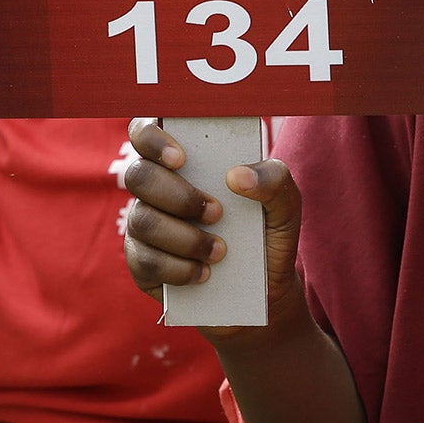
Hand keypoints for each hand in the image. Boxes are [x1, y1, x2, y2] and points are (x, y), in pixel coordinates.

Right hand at [121, 119, 308, 336]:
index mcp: (186, 161)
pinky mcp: (141, 264)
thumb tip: (237, 176)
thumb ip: (274, 180)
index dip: (153, 137)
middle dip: (178, 195)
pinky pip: (144, 261)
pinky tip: (203, 273)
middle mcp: (157, 189)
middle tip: (217, 213)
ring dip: (185, 237)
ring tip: (221, 251)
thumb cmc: (269, 234)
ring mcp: (144, 226)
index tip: (181, 158)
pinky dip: (178, 268)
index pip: (146, 131)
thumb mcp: (286, 205)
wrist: (265, 291)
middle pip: (137, 175)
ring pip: (140, 221)